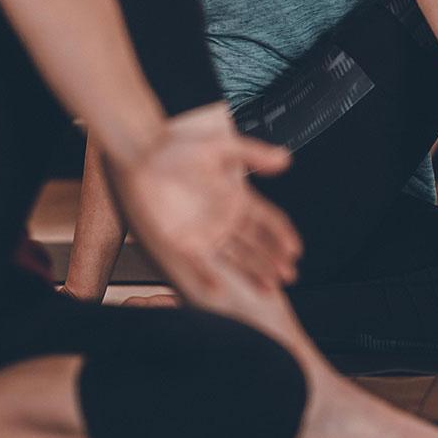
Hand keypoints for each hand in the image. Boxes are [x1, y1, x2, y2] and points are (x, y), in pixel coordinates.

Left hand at [116, 103, 300, 299]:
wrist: (143, 154)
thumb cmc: (180, 148)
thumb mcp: (222, 148)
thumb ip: (254, 154)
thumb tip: (286, 159)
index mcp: (236, 199)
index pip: (266, 222)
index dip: (281, 236)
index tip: (294, 249)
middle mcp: (224, 220)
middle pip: (255, 245)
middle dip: (272, 261)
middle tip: (288, 275)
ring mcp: (204, 233)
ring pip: (234, 258)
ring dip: (252, 272)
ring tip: (269, 286)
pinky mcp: (180, 241)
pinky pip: (196, 264)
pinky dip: (207, 277)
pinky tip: (219, 289)